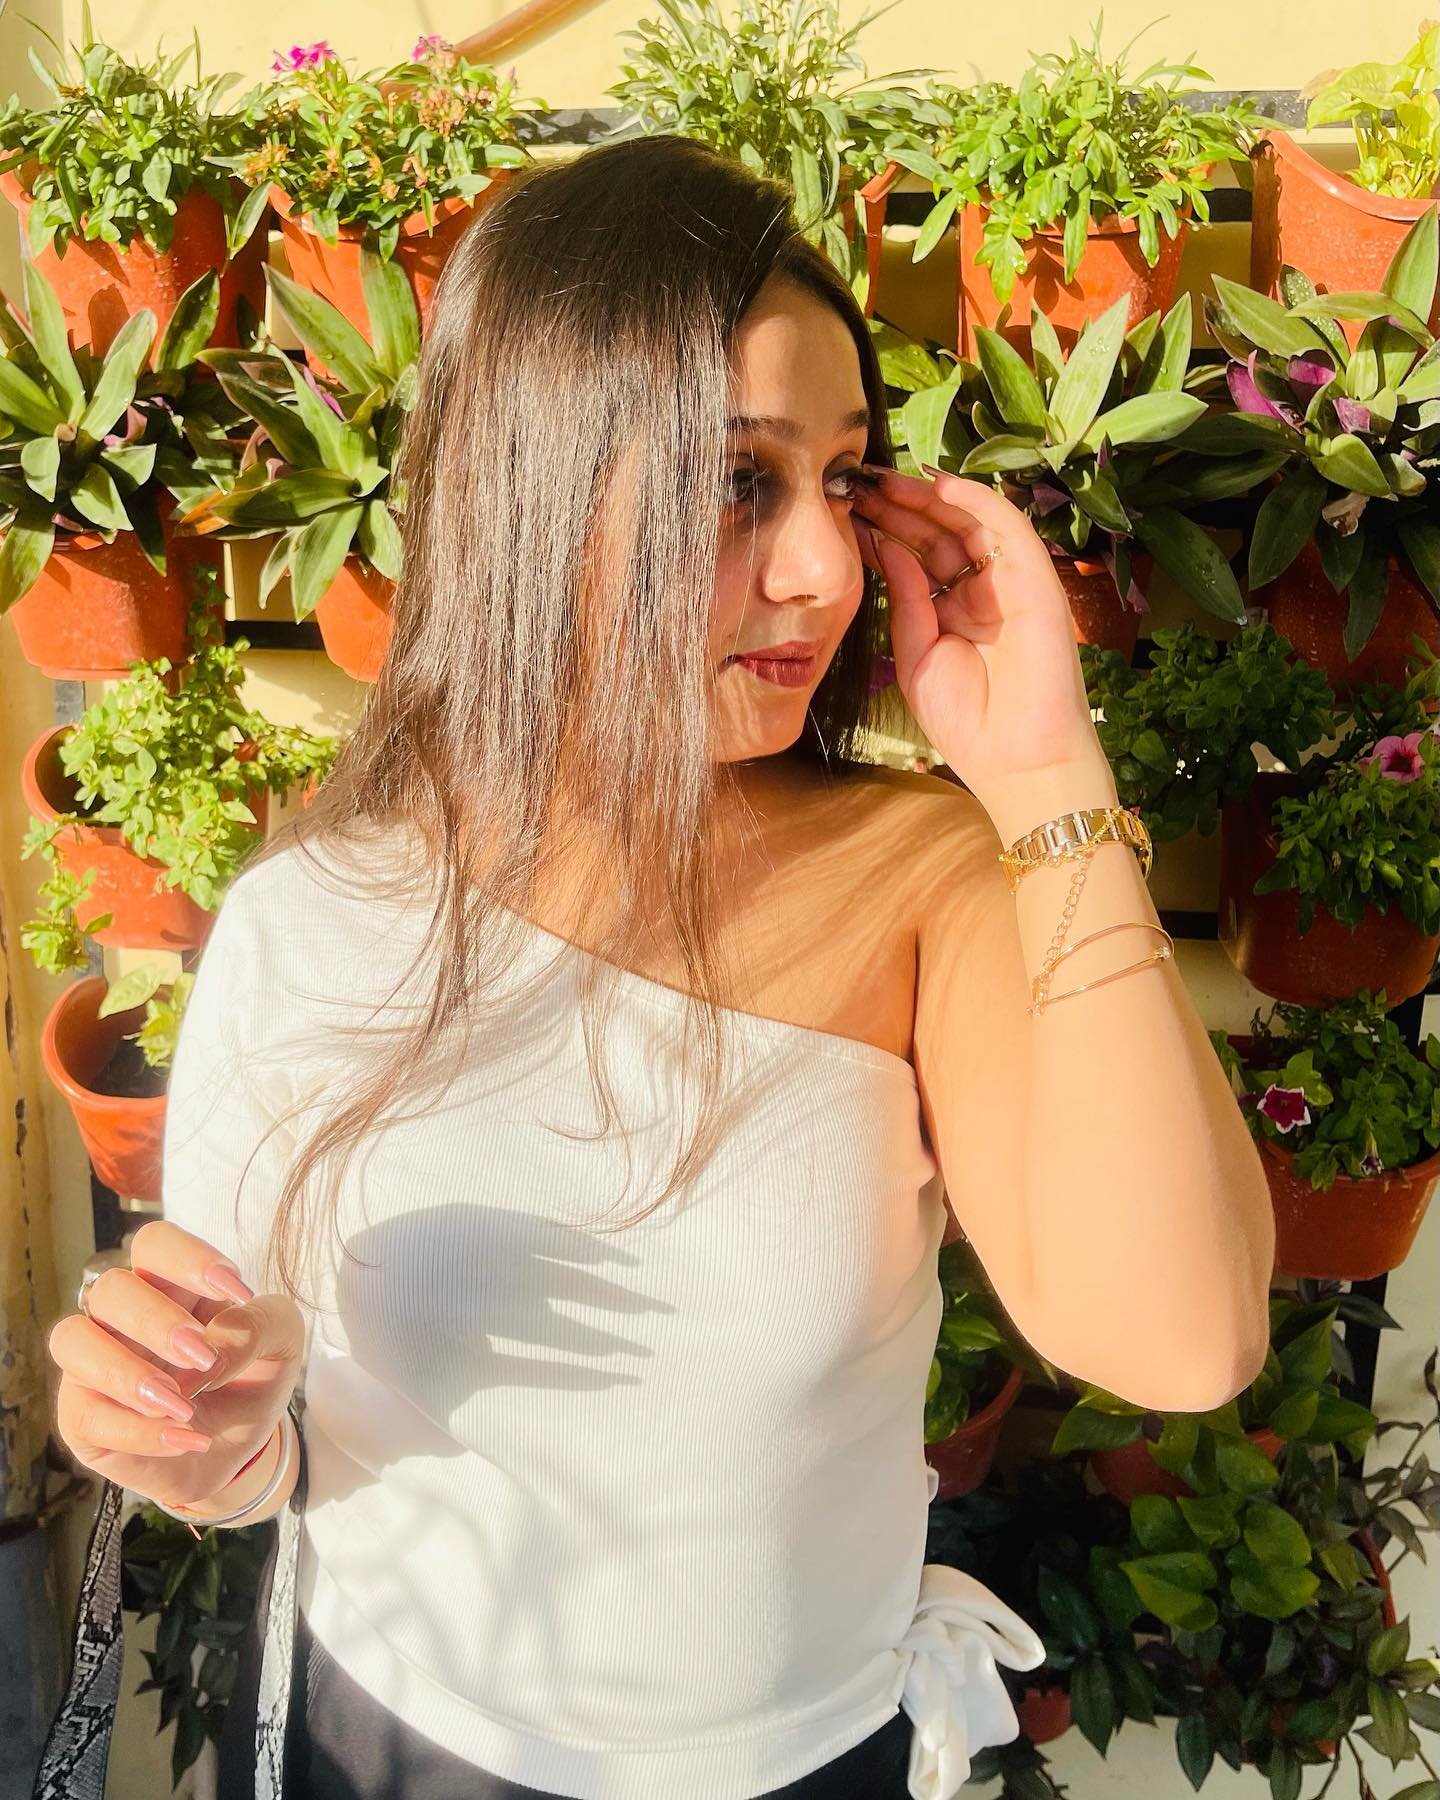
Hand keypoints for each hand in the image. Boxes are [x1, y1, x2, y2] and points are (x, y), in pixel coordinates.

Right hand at [50, 1220, 303, 1510]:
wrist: (237, 1451)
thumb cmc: (250, 1381)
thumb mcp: (281, 1346)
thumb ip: (261, 1326)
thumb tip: (212, 1347)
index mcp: (171, 1285)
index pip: (155, 1242)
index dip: (189, 1258)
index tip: (238, 1292)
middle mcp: (123, 1317)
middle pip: (110, 1288)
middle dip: (156, 1321)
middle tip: (202, 1357)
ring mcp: (94, 1364)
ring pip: (71, 1339)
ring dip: (126, 1372)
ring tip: (183, 1405)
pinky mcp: (82, 1417)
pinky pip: (82, 1414)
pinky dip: (138, 1431)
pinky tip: (187, 1439)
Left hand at [853, 464, 1105, 803]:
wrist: (1016, 759)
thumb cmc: (967, 719)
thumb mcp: (915, 654)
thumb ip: (904, 599)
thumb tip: (886, 546)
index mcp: (953, 609)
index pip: (917, 556)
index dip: (884, 530)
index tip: (844, 509)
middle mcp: (982, 589)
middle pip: (938, 533)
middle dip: (897, 506)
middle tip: (856, 482)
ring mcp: (1010, 582)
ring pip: (967, 523)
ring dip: (926, 498)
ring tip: (882, 481)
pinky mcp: (1036, 579)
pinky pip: (1005, 528)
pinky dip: (974, 501)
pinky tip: (936, 485)